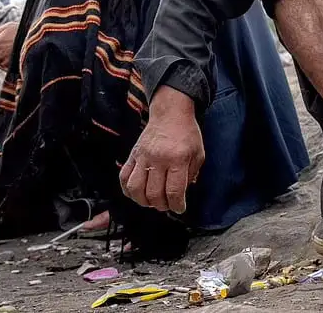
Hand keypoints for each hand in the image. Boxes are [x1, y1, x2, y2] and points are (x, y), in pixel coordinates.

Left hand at [0, 22, 19, 69]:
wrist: (39, 41)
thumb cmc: (22, 31)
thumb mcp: (6, 27)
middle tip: (4, 45)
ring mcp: (3, 63)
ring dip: (0, 57)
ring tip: (12, 49)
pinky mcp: (11, 68)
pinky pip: (4, 66)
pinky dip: (7, 62)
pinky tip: (15, 55)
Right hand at [119, 86, 204, 213]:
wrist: (170, 114)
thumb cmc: (187, 134)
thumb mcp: (198, 154)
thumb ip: (191, 175)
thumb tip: (182, 194)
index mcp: (178, 158)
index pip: (174, 190)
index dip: (177, 205)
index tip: (180, 208)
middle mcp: (159, 159)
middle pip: (154, 193)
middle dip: (161, 206)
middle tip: (167, 205)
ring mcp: (143, 157)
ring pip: (135, 188)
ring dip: (143, 201)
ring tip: (152, 202)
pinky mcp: (133, 155)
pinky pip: (124, 177)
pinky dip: (127, 190)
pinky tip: (137, 193)